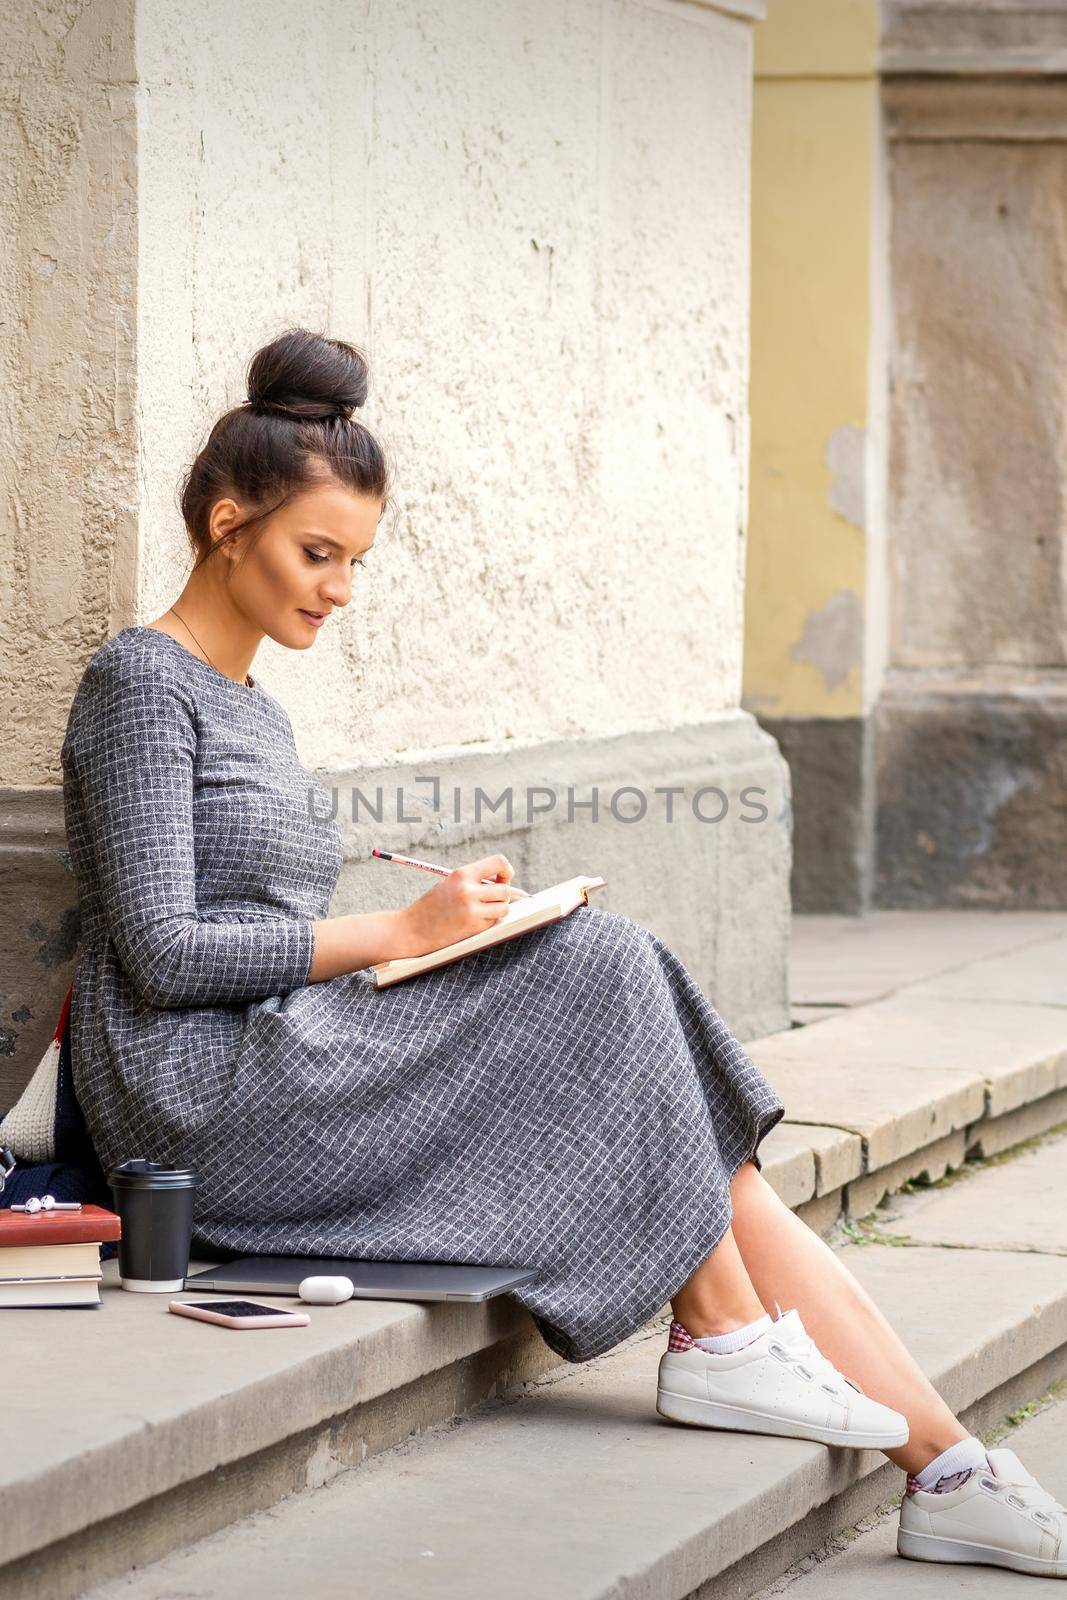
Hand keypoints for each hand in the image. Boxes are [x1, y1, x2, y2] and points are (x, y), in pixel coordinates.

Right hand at [397, 854, 516, 956]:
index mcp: (461, 874)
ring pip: (504, 907)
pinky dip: (488, 922)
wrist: (412, 929)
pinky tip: (471, 922)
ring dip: (498, 909)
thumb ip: (478, 882)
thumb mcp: (451, 884)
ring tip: (480, 910)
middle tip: (490, 899)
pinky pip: (494, 922)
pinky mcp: (474, 928)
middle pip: (506, 890)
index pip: (499, 863)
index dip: (506, 871)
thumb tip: (516, 891)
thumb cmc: (433, 906)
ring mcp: (472, 910)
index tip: (503, 879)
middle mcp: (468, 890)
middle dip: (502, 895)